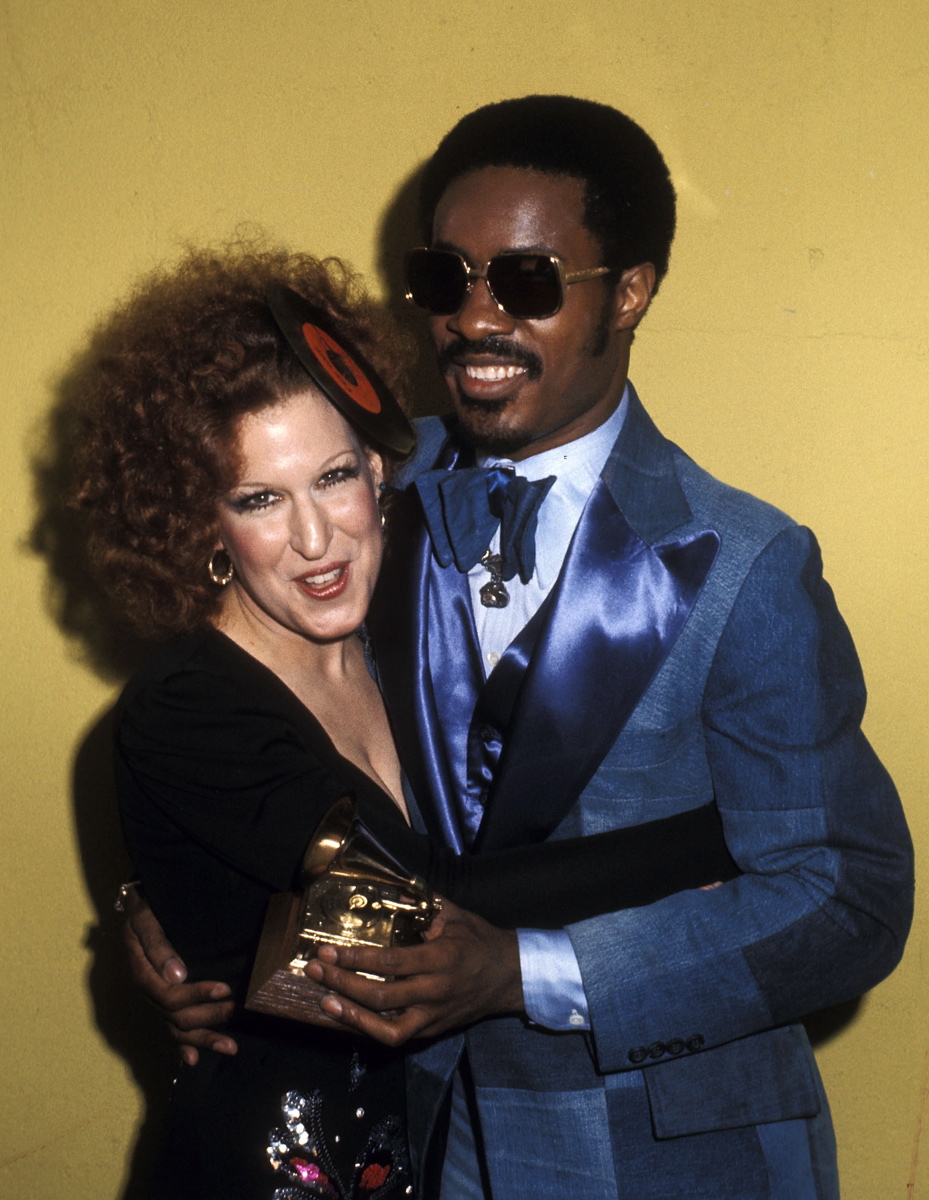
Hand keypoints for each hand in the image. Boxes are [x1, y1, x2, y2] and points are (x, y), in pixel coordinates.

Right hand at [122, 886, 236, 1064]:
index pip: (169, 994)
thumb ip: (158, 945)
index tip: (225, 988)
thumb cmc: (145, 909)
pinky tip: (194, 1059)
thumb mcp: (146, 919)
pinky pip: (170, 1028)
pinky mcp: (163, 1000)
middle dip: (209, 1016)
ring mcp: (155, 999)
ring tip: (231, 1047)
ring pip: (177, 1027)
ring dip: (204, 1038)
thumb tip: (177, 975)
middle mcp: (148, 991)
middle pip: (176, 1015)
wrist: (138, 907)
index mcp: (142, 973)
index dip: (198, 993)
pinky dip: (182, 1045)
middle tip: (237, 1009)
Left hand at [304, 899, 522, 1046]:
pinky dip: (370, 1029)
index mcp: (442, 958)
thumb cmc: (480, 940)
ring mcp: (434, 1016)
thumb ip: (423, 903)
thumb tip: (391, 893)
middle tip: (315, 969)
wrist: (511, 976)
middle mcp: (436, 991)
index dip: (356, 958)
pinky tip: (348, 1017)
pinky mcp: (433, 1030)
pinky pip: (398, 1036)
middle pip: (382, 995)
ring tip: (325, 1001)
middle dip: (343, 983)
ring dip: (352, 1016)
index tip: (329, 950)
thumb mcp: (455, 914)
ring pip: (388, 1028)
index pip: (391, 962)